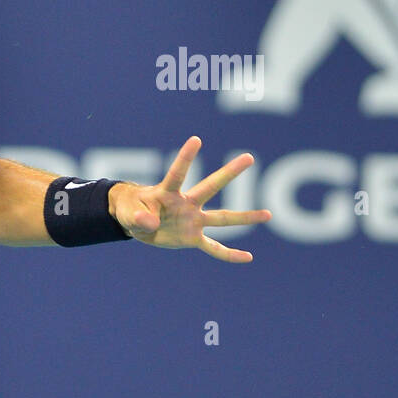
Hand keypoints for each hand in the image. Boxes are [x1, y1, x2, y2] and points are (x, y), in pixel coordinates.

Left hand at [108, 136, 271, 262]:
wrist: (135, 222)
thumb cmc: (131, 210)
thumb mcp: (128, 214)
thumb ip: (138, 216)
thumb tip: (150, 222)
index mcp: (167, 193)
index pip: (177, 173)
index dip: (185, 158)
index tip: (196, 139)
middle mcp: (186, 204)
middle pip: (210, 187)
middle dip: (229, 173)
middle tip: (249, 157)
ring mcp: (192, 220)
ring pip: (222, 218)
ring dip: (245, 217)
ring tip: (268, 215)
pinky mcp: (192, 237)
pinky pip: (213, 247)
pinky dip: (229, 254)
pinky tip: (248, 258)